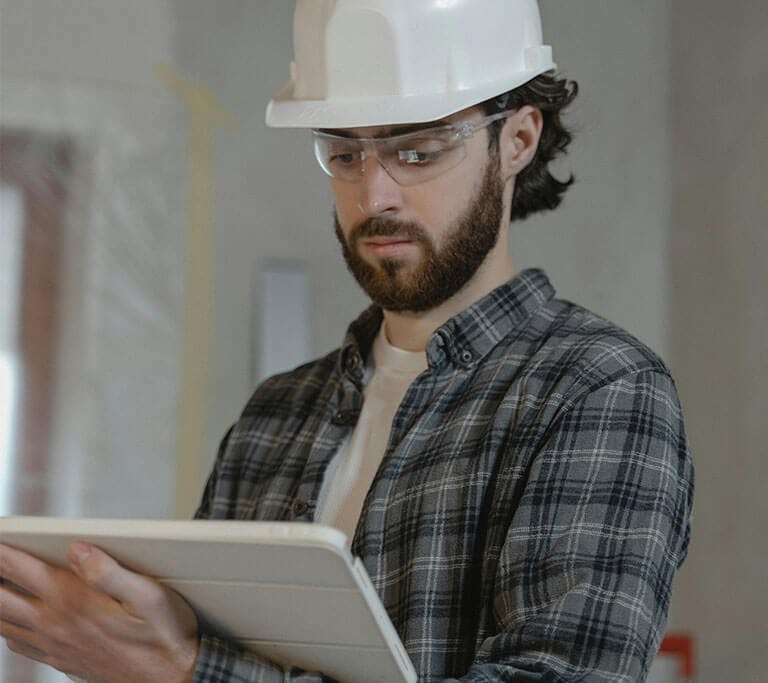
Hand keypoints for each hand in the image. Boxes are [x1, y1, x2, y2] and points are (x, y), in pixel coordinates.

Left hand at [0, 541, 199, 682]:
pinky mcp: (60, 659)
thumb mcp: (149, 595)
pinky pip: (17, 643)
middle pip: (0, 597)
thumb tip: (78, 549)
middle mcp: (55, 624)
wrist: (171, 680)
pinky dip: (5, 626)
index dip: (2, 550)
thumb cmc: (164, 636)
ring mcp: (54, 645)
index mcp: (73, 602)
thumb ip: (109, 570)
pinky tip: (12, 618)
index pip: (21, 570)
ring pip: (3, 622)